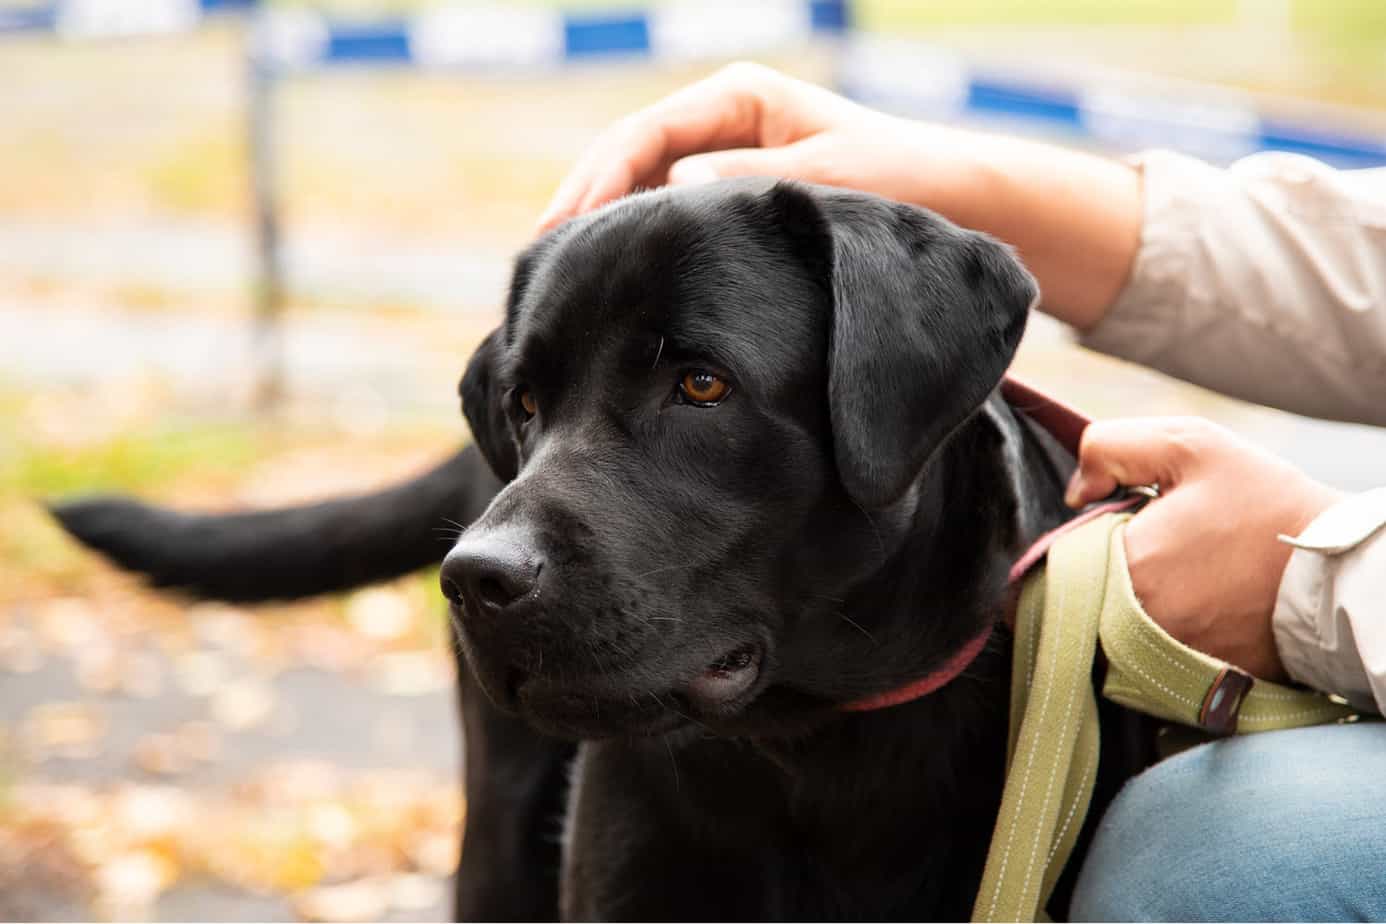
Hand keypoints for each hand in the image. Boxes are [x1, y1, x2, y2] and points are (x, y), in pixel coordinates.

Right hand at [536, 62, 984, 232]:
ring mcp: (725, 159)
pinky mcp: (732, 200)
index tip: (565, 228)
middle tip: (540, 259)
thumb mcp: (830, 179)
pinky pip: (670, 216)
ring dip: (604, 227)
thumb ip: (755, 181)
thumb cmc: (901, 182)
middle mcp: (723, 122)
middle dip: (583, 204)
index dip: (597, 181)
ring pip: (642, 190)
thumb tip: (676, 186)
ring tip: (562, 276)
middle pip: (627, 158)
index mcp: (738, 97)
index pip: (643, 135)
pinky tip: (618, 282)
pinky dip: (640, 244)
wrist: (956, 202)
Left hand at [1067, 417, 1339, 680]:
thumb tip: (1075, 491)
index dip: (1082, 538)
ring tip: (1173, 582)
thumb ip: (1112, 449)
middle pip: (1075, 599)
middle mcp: (1132, 624)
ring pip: (1101, 632)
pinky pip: (1136, 663)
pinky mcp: (1186, 685)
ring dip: (1116, 607)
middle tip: (1153, 554)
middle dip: (1096, 573)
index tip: (1119, 527)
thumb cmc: (1268, 505)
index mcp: (1127, 565)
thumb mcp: (1191, 445)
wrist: (1340, 576)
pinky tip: (1185, 610)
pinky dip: (1147, 639)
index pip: (1058, 559)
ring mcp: (1158, 661)